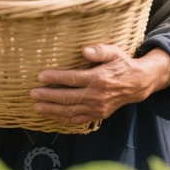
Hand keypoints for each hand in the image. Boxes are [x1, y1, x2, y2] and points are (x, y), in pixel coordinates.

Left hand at [29, 44, 169, 125]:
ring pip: (70, 111)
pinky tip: (51, 116)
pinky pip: (78, 119)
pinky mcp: (98, 114)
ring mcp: (97, 107)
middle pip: (67, 97)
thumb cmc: (122, 65)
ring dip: (51, 110)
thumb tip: (84, 50)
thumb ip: (99, 50)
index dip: (55, 78)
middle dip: (48, 96)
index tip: (40, 77)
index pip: (72, 79)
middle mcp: (97, 95)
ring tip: (36, 107)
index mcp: (98, 78)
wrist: (137, 84)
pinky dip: (63, 119)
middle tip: (31, 93)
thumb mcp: (114, 52)